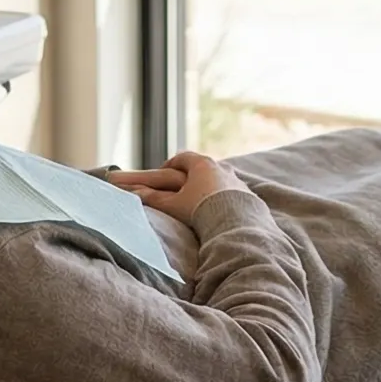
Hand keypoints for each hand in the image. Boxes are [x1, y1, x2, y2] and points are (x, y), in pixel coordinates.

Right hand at [105, 152, 245, 226]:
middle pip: (202, 167)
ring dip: (209, 187)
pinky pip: (232, 192)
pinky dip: (223, 198)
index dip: (170, 165)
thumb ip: (153, 198)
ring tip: (200, 200)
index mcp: (201, 164)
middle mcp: (221, 168)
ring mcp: (236, 180)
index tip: (163, 173)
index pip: (182, 158)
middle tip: (181, 187)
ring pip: (219, 179)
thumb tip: (132, 194)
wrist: (234, 223)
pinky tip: (219, 210)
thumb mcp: (172, 205)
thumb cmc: (200, 211)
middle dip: (190, 176)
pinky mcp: (248, 195)